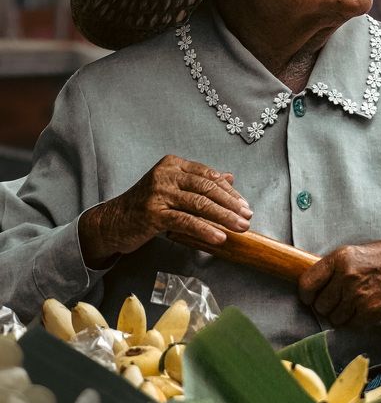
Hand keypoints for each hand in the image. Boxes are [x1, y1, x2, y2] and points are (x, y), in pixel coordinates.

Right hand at [78, 155, 252, 267]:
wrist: (112, 222)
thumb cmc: (145, 206)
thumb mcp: (173, 189)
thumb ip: (199, 182)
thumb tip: (230, 177)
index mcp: (173, 164)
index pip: (208, 174)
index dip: (229, 190)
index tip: (244, 204)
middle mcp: (165, 174)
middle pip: (206, 187)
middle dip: (231, 203)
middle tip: (247, 216)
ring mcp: (158, 193)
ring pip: (199, 203)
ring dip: (223, 217)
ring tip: (240, 227)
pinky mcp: (152, 213)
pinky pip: (185, 220)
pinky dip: (205, 229)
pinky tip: (218, 237)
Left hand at [298, 238, 380, 327]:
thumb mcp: (359, 252)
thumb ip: (337, 267)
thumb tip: (316, 285)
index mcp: (340, 258)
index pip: (307, 283)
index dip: (306, 294)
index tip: (310, 297)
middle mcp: (347, 277)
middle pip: (320, 305)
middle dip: (327, 306)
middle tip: (339, 300)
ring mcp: (359, 296)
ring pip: (334, 319)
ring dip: (341, 316)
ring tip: (355, 304)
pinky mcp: (371, 312)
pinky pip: (352, 325)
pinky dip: (356, 321)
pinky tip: (366, 309)